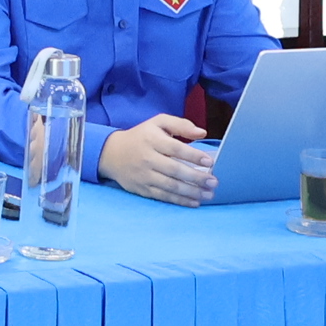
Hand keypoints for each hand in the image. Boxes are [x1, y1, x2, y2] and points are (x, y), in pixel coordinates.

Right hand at [100, 114, 217, 205]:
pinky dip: (179, 200)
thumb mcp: (158, 123)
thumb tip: (202, 132)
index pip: (175, 148)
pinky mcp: (142, 189)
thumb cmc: (141, 136)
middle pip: (175, 170)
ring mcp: (144, 175)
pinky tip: (194, 202)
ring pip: (170, 186)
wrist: (111, 153)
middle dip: (196, 178)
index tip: (209, 162)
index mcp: (152, 139)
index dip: (193, 156)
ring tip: (208, 194)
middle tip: (213, 182)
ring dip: (191, 192)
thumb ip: (180, 125)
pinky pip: (163, 197)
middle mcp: (147, 158)